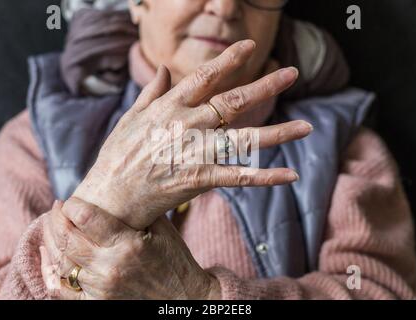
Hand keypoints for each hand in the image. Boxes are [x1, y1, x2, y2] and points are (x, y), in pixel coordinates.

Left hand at [41, 198, 220, 299]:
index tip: (70, 200)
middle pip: (67, 238)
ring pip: (61, 261)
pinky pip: (63, 288)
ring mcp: (101, 288)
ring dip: (51, 240)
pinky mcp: (98, 302)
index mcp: (128, 244)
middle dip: (56, 219)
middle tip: (57, 208)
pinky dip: (50, 270)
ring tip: (52, 226)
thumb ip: (139, 210)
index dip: (71, 206)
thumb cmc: (175, 260)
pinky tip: (48, 254)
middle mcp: (110, 267)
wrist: (182, 298)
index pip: (85, 218)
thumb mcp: (162, 229)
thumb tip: (117, 190)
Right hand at [73, 39, 312, 229]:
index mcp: (169, 107)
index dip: (229, 60)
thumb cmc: (118, 157)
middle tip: (292, 72)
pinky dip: (265, 177)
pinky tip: (290, 175)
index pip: (205, 77)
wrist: (109, 198)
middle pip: (232, 102)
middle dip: (264, 86)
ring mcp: (194, 153)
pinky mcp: (198, 180)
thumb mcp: (131, 118)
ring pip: (243, 139)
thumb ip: (151, 91)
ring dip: (277, 132)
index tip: (251, 46)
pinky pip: (238, 177)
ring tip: (306, 126)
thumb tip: (162, 68)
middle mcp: (186, 126)